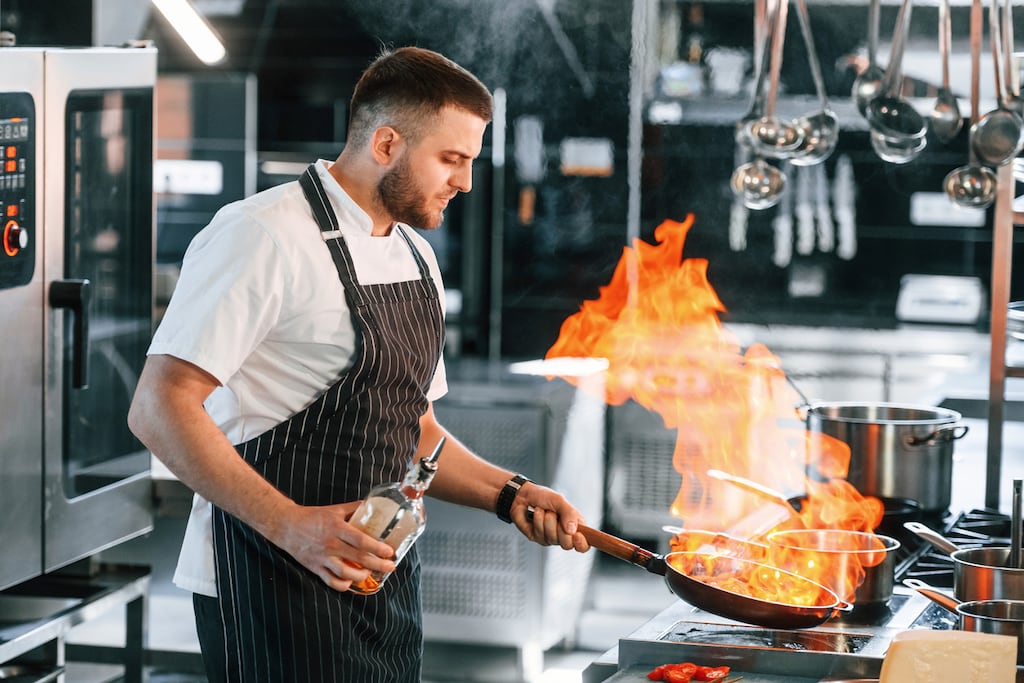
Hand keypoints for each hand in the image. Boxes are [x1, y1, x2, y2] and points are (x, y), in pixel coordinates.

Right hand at [272, 501, 397, 591]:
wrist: (287, 526)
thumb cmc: (312, 516)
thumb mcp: (334, 509)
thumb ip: (353, 508)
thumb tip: (371, 506)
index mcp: (337, 528)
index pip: (361, 540)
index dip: (377, 548)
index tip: (389, 552)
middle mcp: (331, 544)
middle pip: (358, 558)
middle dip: (378, 564)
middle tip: (390, 567)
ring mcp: (322, 558)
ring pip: (346, 573)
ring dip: (361, 576)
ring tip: (370, 573)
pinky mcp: (315, 567)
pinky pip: (330, 581)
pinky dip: (343, 584)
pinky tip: (350, 581)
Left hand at [509, 484, 589, 552]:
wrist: (523, 495)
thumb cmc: (543, 497)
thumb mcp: (560, 501)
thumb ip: (569, 514)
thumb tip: (572, 530)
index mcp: (575, 526)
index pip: (584, 544)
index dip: (582, 543)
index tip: (576, 535)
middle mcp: (564, 534)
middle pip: (568, 545)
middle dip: (561, 529)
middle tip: (556, 516)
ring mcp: (550, 538)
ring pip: (552, 538)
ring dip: (547, 521)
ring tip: (545, 511)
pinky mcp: (537, 538)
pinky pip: (540, 534)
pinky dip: (538, 520)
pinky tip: (536, 514)